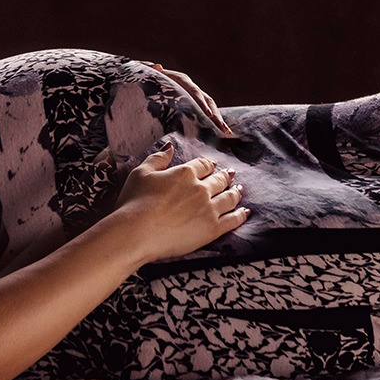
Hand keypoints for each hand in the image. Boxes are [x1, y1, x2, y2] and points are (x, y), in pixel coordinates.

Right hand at [110, 147, 248, 262]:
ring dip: (235, 193)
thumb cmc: (134, 203)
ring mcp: (208, 209)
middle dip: (225, 176)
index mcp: (184, 173)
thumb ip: (157, 158)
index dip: (209, 165)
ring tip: (239, 190)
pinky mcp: (211, 229)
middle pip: (219, 180)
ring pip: (229, 198)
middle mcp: (200, 189)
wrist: (136, 233)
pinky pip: (232, 220)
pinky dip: (240, 215)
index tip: (212, 165)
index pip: (203, 165)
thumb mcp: (141, 173)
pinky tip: (245, 212)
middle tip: (231, 175)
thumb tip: (170, 146)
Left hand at [137, 60, 234, 136]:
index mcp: (180, 80)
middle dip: (215, 115)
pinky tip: (218, 134)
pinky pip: (203, 112)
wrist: (144, 79)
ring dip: (217, 119)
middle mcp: (189, 87)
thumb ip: (149, 69)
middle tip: (223, 129)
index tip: (209, 115)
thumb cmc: (144, 76)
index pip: (194, 91)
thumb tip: (158, 66)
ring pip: (209, 107)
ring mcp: (192, 96)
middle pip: (207, 100)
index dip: (202, 102)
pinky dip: (211, 122)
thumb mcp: (144, 72)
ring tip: (226, 133)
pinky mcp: (190, 104)